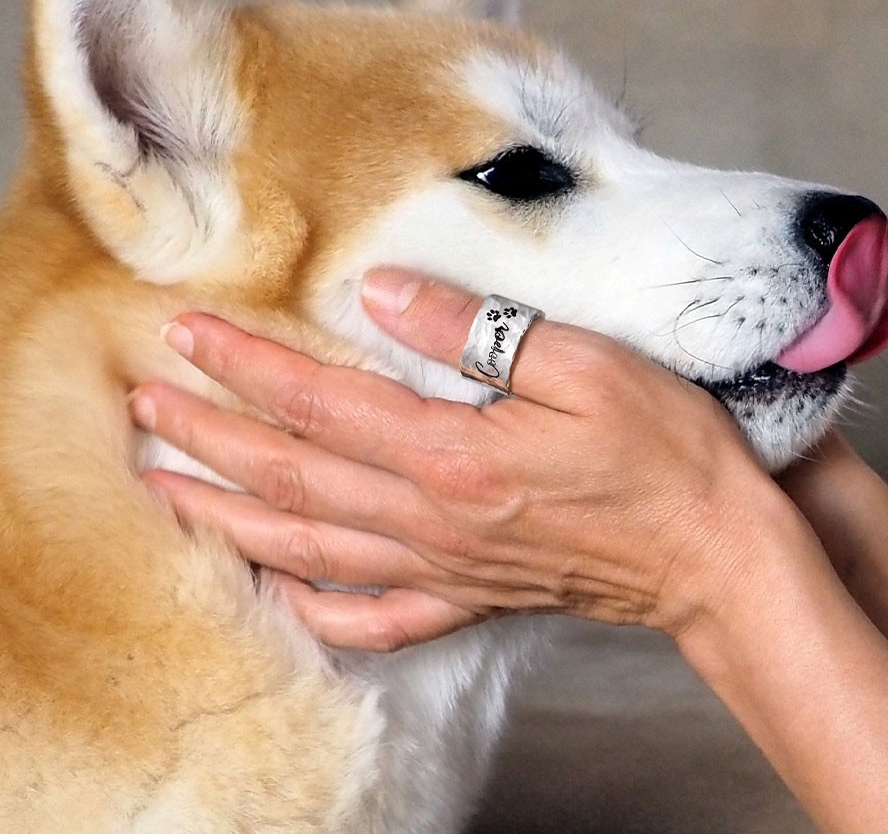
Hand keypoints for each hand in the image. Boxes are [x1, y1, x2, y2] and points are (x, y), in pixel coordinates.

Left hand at [129, 268, 786, 649]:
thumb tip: (389, 294)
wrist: (716, 552)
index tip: (188, 332)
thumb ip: (478, 330)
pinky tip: (277, 593)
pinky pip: (372, 618)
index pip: (321, 404)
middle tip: (145, 406)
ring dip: (229, 516)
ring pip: (309, 548)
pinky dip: (312, 610)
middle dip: (208, 439)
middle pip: (292, 479)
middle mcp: (433, 520)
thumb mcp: (584, 364)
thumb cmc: (665, 452)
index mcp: (456, 455)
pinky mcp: (469, 596)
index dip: (247, 366)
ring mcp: (445, 568)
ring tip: (166, 491)